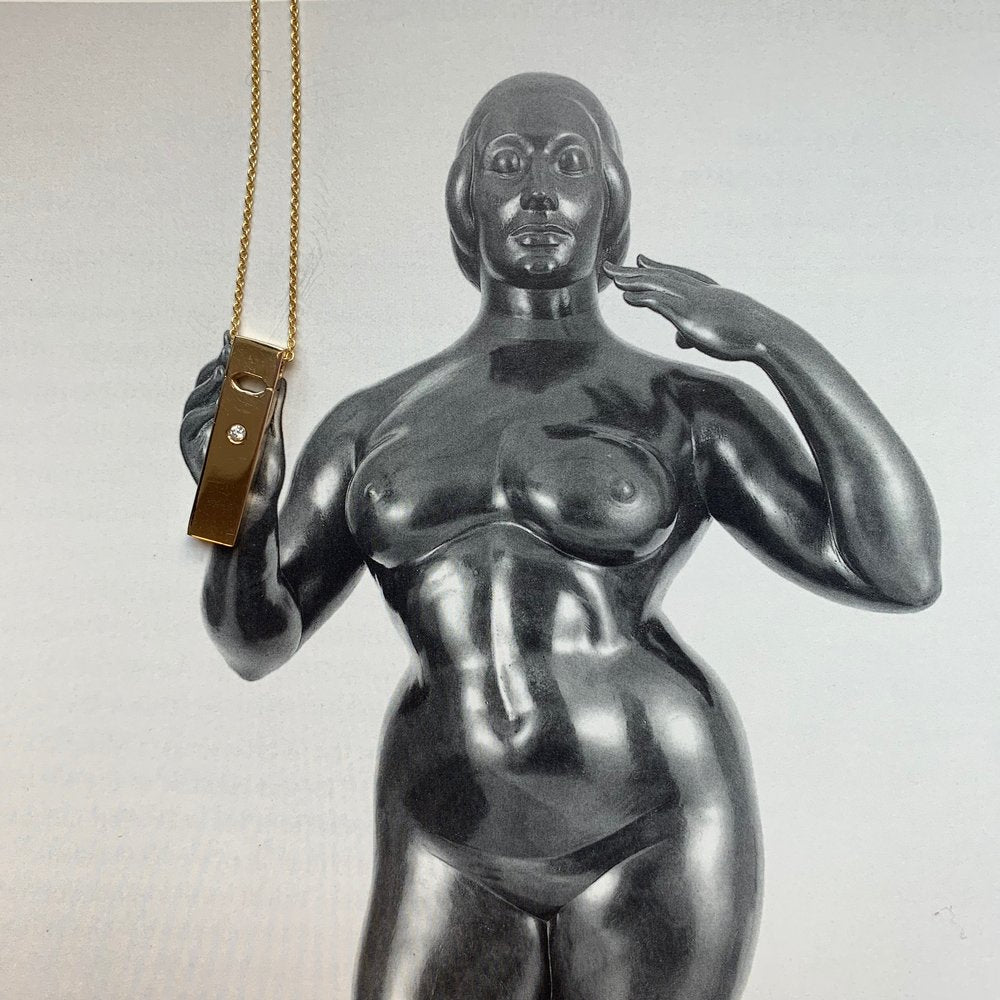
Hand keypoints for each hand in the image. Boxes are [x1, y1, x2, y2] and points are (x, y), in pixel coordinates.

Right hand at [179, 333, 285, 507]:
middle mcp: (208, 428)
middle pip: (203, 390)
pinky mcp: (193, 457)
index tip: (230, 338)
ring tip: (220, 372)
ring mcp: (199, 441)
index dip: (222, 360)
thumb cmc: (263, 478)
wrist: (257, 512)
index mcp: (225, 419)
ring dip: (206, 387)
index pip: (220, 383)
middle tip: (226, 351)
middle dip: (214, 367)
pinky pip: (190, 431)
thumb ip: (272, 408)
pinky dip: (200, 415)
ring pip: (193, 407)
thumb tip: (280, 379)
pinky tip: (213, 404)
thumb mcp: (273, 437)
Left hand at [604, 255, 785, 361]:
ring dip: (633, 281)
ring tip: (612, 277)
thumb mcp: (722, 334)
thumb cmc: (753, 340)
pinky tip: (626, 297)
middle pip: (663, 277)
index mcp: (712, 294)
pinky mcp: (691, 317)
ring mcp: (695, 303)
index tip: (642, 259)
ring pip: (659, 286)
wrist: (769, 338)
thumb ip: (695, 334)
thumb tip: (678, 340)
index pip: (681, 275)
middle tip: (613, 265)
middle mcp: (702, 293)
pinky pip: (661, 304)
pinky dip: (643, 299)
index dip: (659, 267)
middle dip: (636, 271)